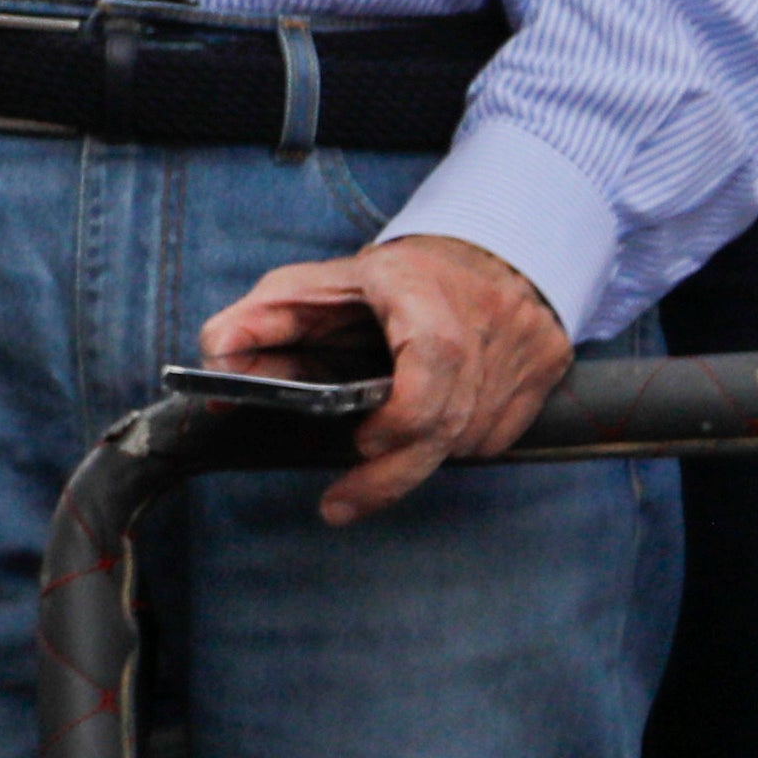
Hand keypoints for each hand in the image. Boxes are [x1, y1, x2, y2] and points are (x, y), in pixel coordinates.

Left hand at [197, 233, 569, 525]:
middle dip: (390, 475)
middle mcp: (483, 322)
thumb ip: (258, 320)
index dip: (401, 417)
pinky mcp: (544, 374)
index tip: (360, 444)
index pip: (433, 361)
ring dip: (419, 454)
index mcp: (423, 291)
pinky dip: (455, 442)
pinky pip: (494, 438)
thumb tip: (214, 359)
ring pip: (468, 438)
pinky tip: (429, 426)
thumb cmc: (391, 278)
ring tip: (381, 448)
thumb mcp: (315, 285)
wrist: (489, 252)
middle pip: (448, 423)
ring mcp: (522, 352)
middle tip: (340, 505)